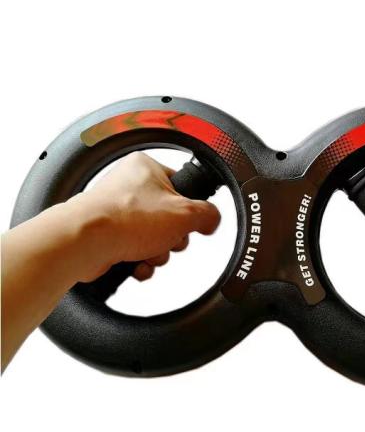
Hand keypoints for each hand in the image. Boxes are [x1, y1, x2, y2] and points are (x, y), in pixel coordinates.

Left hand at [73, 152, 219, 280]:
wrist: (84, 242)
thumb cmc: (123, 219)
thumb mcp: (185, 214)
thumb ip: (208, 215)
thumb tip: (212, 220)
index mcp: (146, 168)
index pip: (182, 188)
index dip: (189, 210)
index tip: (189, 220)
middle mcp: (129, 187)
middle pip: (170, 218)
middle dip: (172, 237)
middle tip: (167, 237)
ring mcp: (117, 212)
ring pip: (155, 238)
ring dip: (158, 253)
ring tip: (147, 251)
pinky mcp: (109, 236)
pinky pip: (137, 252)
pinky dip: (140, 262)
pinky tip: (136, 263)